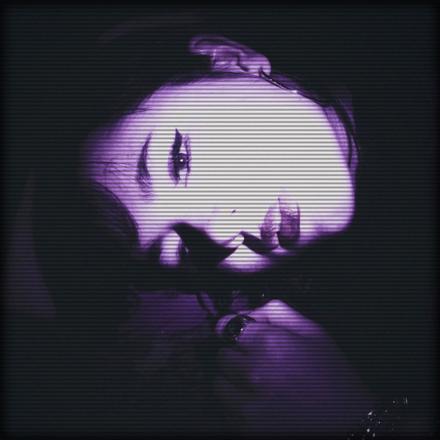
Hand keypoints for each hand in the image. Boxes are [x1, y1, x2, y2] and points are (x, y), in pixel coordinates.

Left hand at [214, 300, 373, 434]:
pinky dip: (237, 405)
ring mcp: (248, 404)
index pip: (229, 327)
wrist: (350, 425)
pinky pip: (225, 409)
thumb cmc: (333, 376)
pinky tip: (259, 404)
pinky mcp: (246, 428)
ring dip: (233, 382)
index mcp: (270, 344)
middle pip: (223, 355)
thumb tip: (248, 312)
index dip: (241, 333)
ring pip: (219, 383)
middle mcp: (254, 373)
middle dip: (237, 356)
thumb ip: (277, 312)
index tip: (246, 339)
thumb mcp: (313, 332)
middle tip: (258, 364)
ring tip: (257, 386)